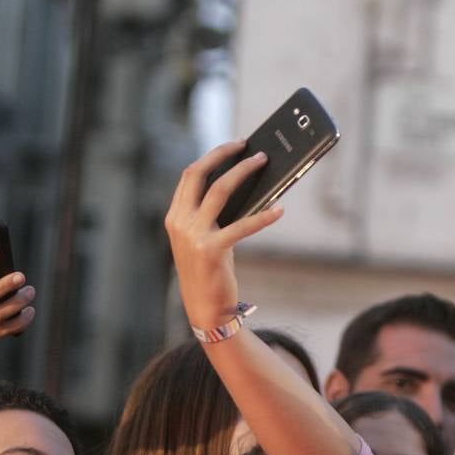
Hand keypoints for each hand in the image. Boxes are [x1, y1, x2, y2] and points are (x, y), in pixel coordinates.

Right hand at [165, 141, 284, 329]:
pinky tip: (279, 210)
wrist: (204, 308)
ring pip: (220, 191)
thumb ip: (214, 216)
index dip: (212, 157)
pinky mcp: (211, 250)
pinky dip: (263, 216)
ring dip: (244, 173)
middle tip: (252, 149)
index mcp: (175, 217)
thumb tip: (247, 189)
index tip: (233, 146)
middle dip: (226, 156)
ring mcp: (193, 235)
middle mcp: (179, 222)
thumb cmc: (210, 272)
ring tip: (264, 164)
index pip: (190, 176)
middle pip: (200, 175)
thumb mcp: (205, 239)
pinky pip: (242, 225)